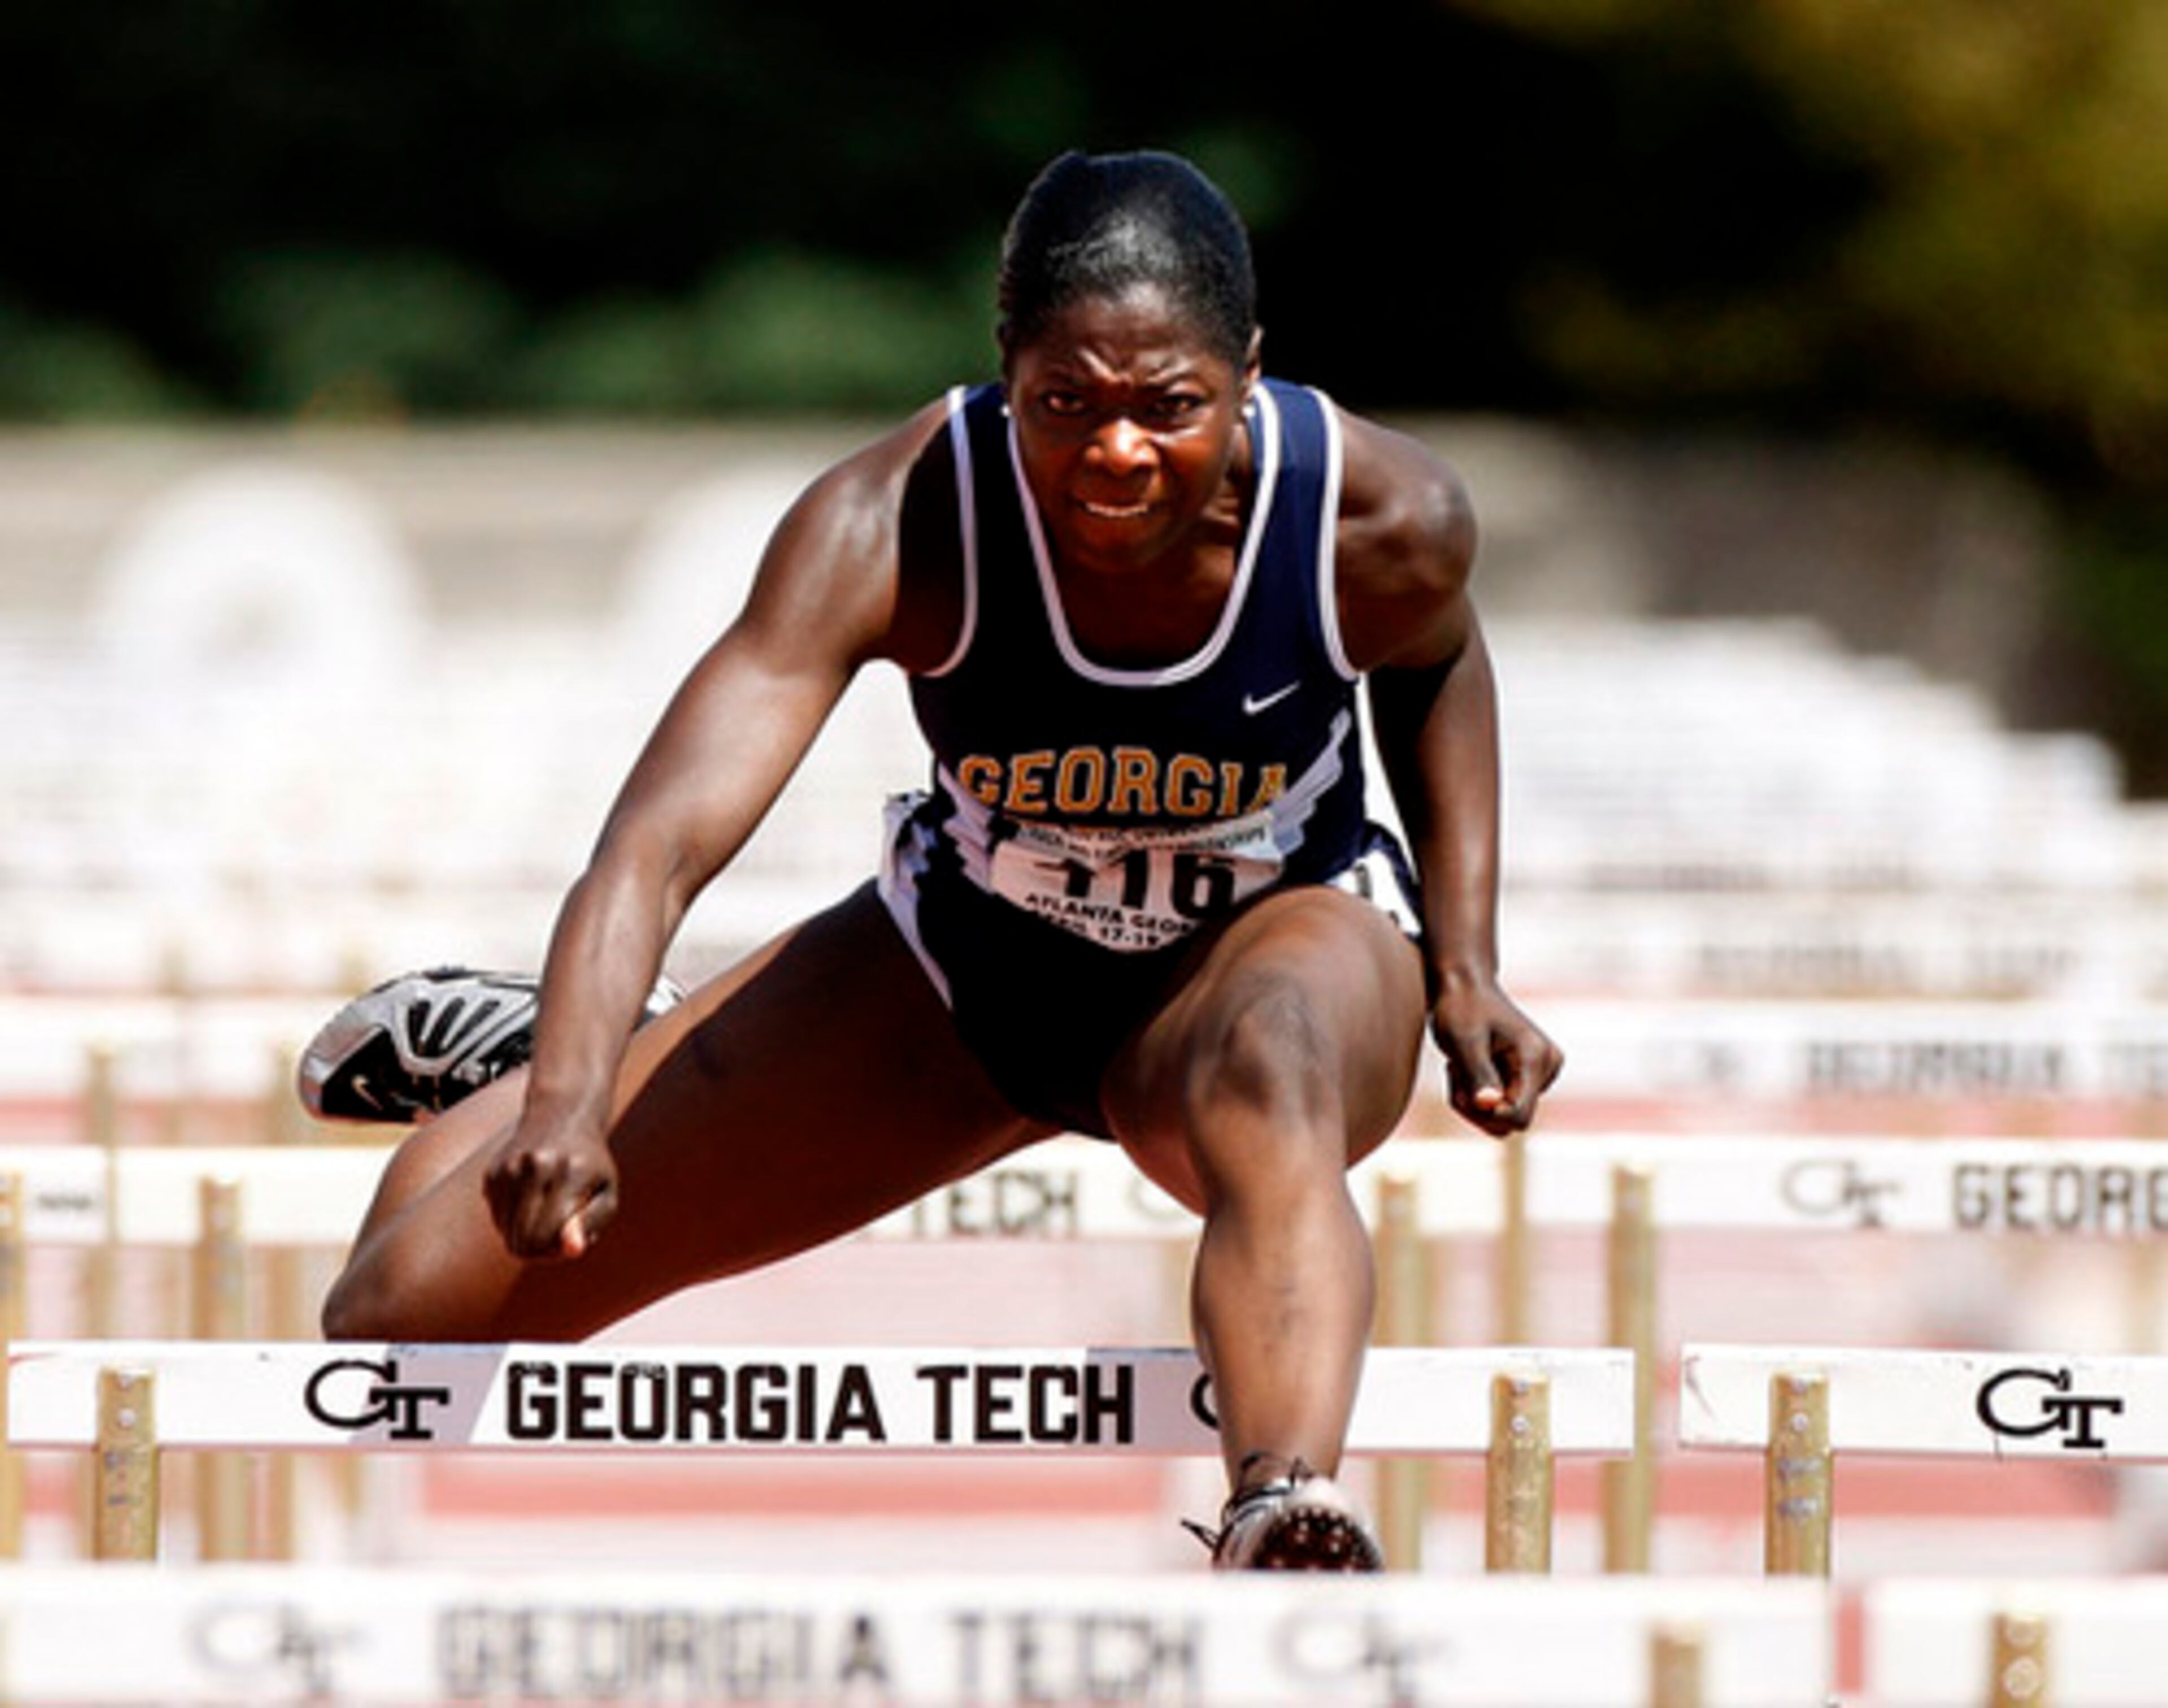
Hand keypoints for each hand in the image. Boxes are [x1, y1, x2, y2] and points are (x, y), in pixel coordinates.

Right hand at [482, 1115, 619, 1259]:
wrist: (562, 1116)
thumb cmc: (591, 1165)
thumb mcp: (606, 1192)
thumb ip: (592, 1223)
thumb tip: (572, 1250)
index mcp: (570, 1173)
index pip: (546, 1238)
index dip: (556, 1252)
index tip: (569, 1241)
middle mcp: (535, 1167)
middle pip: (522, 1241)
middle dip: (539, 1250)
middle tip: (558, 1233)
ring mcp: (509, 1168)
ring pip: (506, 1233)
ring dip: (525, 1234)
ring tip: (547, 1212)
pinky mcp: (492, 1172)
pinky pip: (497, 1217)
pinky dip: (514, 1219)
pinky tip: (531, 1197)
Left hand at [1430, 973, 1563, 1136]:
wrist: (1464, 987)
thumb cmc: (1461, 1008)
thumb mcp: (1463, 1040)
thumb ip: (1478, 1074)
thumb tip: (1490, 1106)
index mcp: (1536, 1058)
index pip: (1519, 1117)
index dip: (1486, 1115)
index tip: (1464, 1090)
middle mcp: (1547, 1068)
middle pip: (1509, 1122)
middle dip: (1476, 1106)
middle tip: (1456, 1071)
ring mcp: (1540, 1074)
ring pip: (1501, 1117)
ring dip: (1472, 1099)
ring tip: (1462, 1065)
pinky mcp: (1529, 1078)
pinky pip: (1500, 1107)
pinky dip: (1477, 1093)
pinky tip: (1470, 1065)